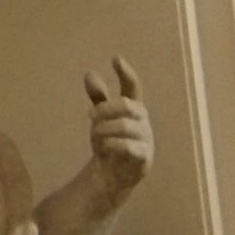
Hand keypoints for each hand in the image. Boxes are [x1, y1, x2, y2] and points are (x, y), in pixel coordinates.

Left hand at [82, 58, 150, 186]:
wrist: (113, 174)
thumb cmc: (110, 142)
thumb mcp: (101, 118)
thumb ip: (98, 98)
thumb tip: (90, 73)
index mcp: (133, 109)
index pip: (133, 87)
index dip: (125, 73)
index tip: (115, 59)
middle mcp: (142, 121)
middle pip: (126, 105)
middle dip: (105, 108)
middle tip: (89, 114)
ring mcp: (145, 139)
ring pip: (124, 125)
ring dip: (104, 128)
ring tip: (95, 135)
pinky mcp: (143, 157)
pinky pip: (127, 146)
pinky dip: (112, 144)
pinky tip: (104, 147)